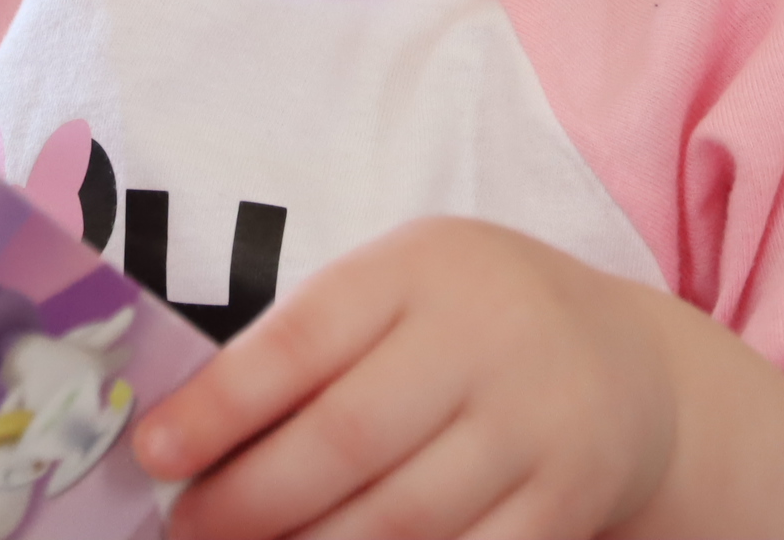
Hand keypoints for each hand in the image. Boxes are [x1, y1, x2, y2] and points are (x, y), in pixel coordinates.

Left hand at [133, 218, 676, 539]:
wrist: (628, 370)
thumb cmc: (471, 327)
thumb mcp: (402, 294)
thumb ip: (315, 350)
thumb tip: (190, 440)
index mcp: (421, 270)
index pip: (304, 338)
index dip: (221, 404)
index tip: (154, 451)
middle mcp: (485, 339)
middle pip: (346, 441)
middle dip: (249, 500)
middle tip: (190, 528)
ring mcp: (533, 428)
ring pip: (398, 521)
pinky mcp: (564, 506)